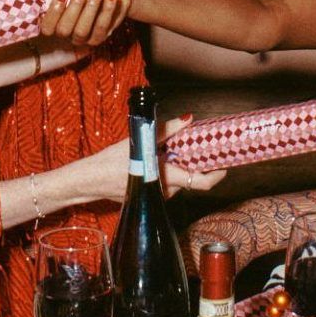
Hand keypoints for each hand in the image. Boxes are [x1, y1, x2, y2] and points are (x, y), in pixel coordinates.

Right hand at [40, 0, 129, 44]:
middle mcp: (66, 31)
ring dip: (89, 8)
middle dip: (73, 7)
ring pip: (81, 31)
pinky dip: (106, 10)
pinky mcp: (99, 36)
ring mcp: (82, 36)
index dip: (52, 13)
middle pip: (63, 30)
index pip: (46, 27)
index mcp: (53, 18)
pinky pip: (100, 28)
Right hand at [64, 120, 225, 207]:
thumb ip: (167, 130)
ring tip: (171, 150)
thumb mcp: (141, 140)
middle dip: (194, 164)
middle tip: (196, 147)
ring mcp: (157, 197)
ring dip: (179, 167)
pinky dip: (167, 172)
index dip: (216, 175)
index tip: (224, 164)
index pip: (201, 182)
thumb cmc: (112, 161)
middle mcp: (166, 191)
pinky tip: (157, 159)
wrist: (91, 180)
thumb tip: (188, 119)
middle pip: (190, 179)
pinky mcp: (150, 197)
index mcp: (167, 177)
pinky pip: (166, 185)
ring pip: (178, 182)